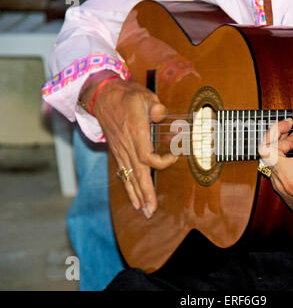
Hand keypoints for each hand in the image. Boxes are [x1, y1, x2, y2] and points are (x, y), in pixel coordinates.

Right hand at [79, 70, 177, 218]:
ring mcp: (120, 151)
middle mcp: (126, 145)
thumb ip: (155, 106)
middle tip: (151, 211)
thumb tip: (161, 114)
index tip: (173, 157)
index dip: (161, 162)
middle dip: (145, 193)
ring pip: (129, 176)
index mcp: (134, 132)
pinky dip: (129, 188)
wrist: (103, 96)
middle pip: (137, 173)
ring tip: (145, 212)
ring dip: (137, 195)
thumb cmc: (127, 96)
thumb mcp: (144, 95)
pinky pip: (123, 174)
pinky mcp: (118, 153)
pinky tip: (134, 201)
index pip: (147, 156)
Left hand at [258, 99, 292, 235]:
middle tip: (289, 124)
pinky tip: (291, 150)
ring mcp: (280, 185)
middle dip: (275, 131)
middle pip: (268, 149)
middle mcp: (290, 180)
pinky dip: (279, 154)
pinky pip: (272, 165)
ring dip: (278, 142)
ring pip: (268, 156)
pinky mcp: (277, 187)